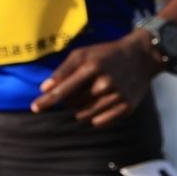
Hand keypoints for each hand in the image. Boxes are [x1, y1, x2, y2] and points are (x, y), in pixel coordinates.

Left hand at [31, 34, 162, 125]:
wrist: (141, 57)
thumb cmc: (106, 54)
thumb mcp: (84, 53)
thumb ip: (63, 69)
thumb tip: (44, 88)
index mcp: (92, 66)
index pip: (63, 89)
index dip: (47, 100)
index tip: (35, 107)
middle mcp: (104, 83)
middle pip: (72, 104)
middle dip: (69, 99)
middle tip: (80, 87)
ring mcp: (116, 97)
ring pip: (84, 115)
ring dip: (80, 108)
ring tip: (91, 94)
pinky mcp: (126, 108)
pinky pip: (99, 122)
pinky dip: (94, 116)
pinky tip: (101, 102)